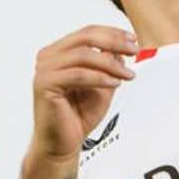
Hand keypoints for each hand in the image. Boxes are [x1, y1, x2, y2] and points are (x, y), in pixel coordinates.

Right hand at [24, 25, 137, 178]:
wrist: (62, 145)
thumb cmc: (78, 116)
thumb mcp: (101, 85)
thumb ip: (108, 65)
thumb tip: (121, 48)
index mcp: (58, 52)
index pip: (87, 33)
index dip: (112, 33)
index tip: (133, 39)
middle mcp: (47, 57)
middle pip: (85, 38)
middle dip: (114, 41)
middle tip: (135, 50)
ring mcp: (44, 69)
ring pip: (83, 55)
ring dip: (110, 64)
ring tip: (128, 75)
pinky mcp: (44, 84)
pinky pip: (78, 74)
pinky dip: (100, 77)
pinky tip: (115, 84)